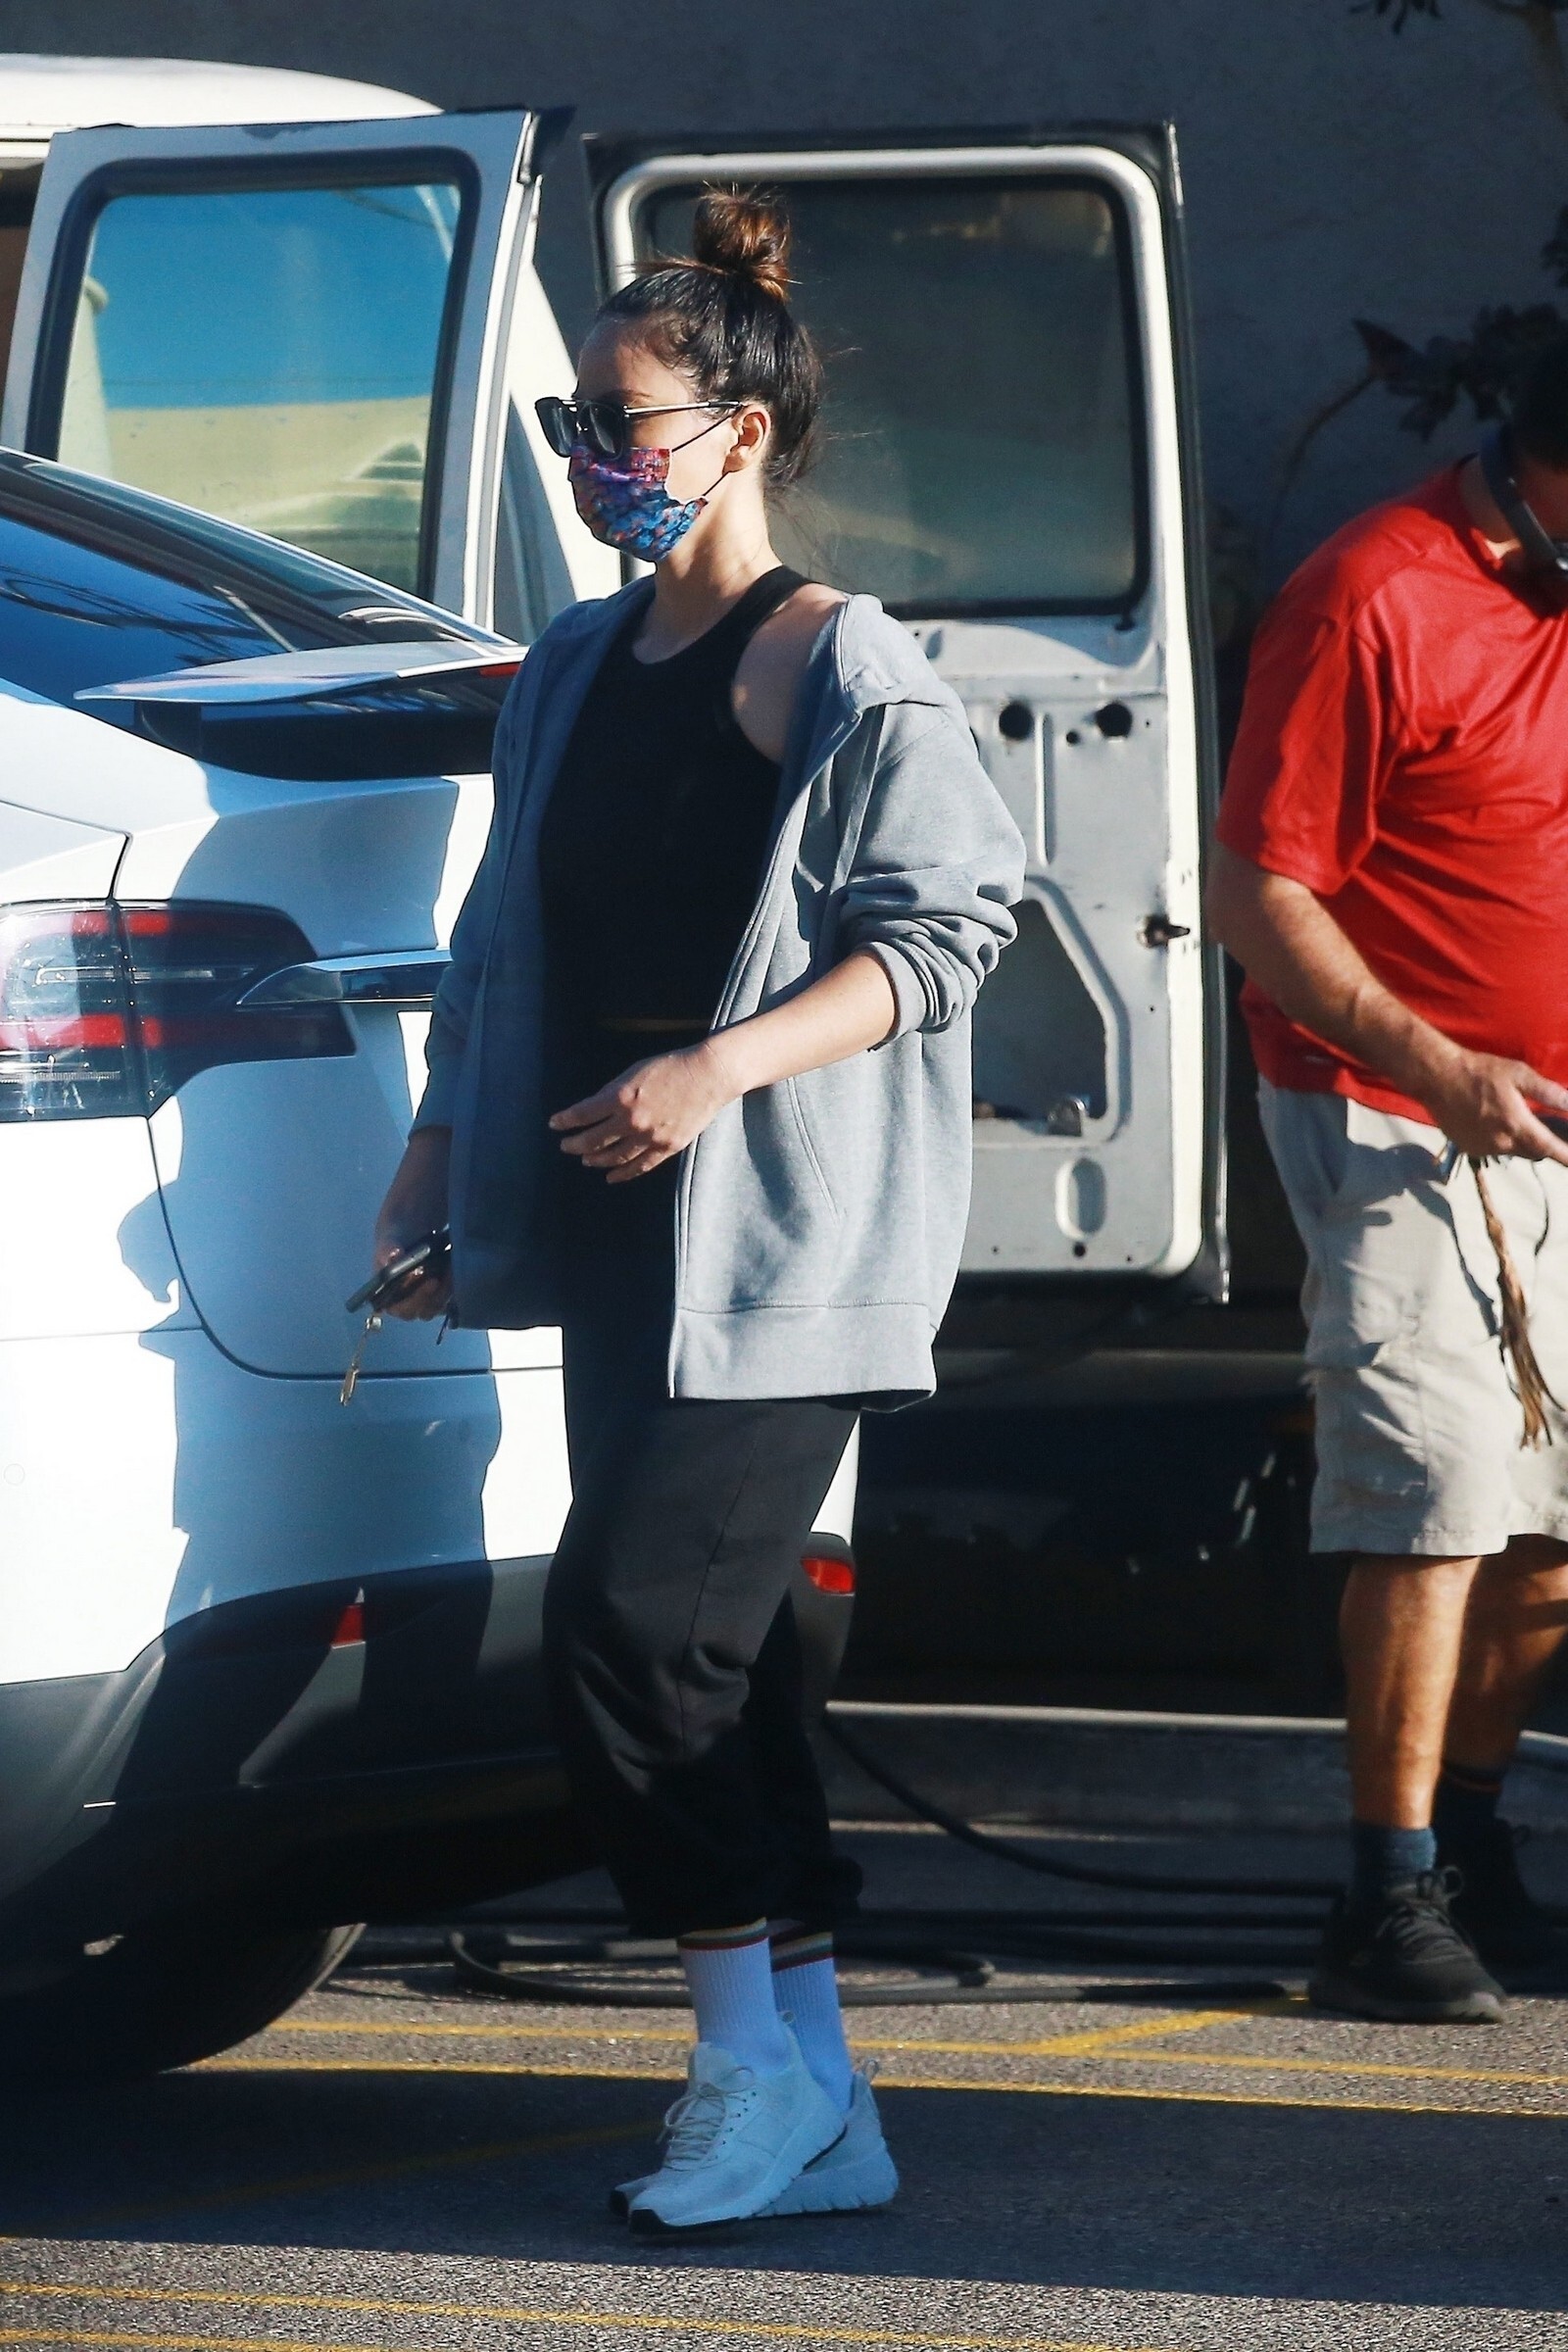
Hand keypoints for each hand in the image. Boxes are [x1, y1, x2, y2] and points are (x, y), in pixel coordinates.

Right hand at [372, 1126, 452, 1319]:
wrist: (433, 1193)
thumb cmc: (407, 1209)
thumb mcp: (396, 1224)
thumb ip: (390, 1244)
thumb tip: (390, 1260)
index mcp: (386, 1277)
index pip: (396, 1306)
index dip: (411, 1300)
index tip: (429, 1281)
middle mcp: (406, 1286)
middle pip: (419, 1309)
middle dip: (432, 1297)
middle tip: (445, 1276)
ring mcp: (427, 1283)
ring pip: (437, 1303)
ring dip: (447, 1292)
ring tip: (454, 1267)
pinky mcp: (446, 1278)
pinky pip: (453, 1293)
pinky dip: (459, 1285)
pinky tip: (462, 1266)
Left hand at [549, 1042, 735, 1181]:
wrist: (707, 1076)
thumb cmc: (669, 1067)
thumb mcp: (633, 1071)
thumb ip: (612, 1091)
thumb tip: (594, 1108)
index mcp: (621, 1097)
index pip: (583, 1114)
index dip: (565, 1121)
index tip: (555, 1125)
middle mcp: (632, 1121)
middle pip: (594, 1140)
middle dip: (575, 1144)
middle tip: (566, 1146)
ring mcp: (650, 1137)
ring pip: (615, 1157)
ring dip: (596, 1160)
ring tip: (585, 1160)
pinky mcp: (667, 1147)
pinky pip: (640, 1166)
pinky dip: (623, 1173)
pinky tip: (611, 1177)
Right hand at [1413, 1048, 1567, 1164]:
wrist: (1437, 1078)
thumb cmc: (1479, 1072)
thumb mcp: (1519, 1074)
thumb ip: (1548, 1092)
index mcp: (1517, 1125)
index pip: (1550, 1148)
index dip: (1566, 1157)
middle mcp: (1501, 1143)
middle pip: (1534, 1153)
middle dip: (1545, 1146)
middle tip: (1550, 1131)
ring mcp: (1483, 1148)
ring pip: (1514, 1152)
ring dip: (1522, 1142)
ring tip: (1520, 1123)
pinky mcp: (1468, 1148)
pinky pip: (1494, 1150)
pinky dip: (1501, 1141)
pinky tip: (1495, 1123)